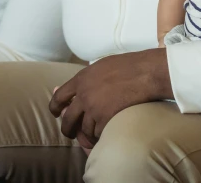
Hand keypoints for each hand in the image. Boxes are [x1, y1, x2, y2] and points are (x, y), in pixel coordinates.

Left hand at [49, 48, 170, 143]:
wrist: (145, 73)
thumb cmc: (128, 66)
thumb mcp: (100, 65)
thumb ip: (85, 77)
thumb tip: (74, 87)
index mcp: (81, 79)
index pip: (58, 97)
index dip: (54, 107)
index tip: (56, 113)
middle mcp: (84, 95)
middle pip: (67, 119)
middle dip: (67, 129)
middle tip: (71, 133)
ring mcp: (94, 108)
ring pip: (84, 130)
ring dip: (88, 134)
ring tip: (93, 135)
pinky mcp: (106, 119)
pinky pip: (98, 133)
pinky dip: (101, 135)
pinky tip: (107, 132)